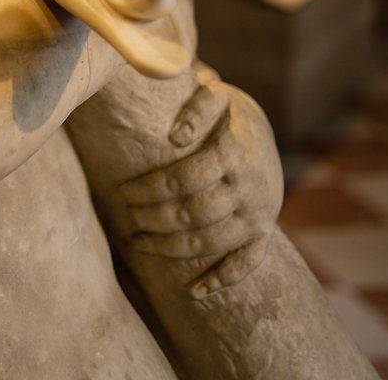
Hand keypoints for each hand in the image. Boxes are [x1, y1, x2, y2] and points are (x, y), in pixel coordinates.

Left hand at [117, 68, 282, 298]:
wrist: (263, 129)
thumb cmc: (226, 112)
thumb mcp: (215, 95)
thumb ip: (196, 109)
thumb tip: (175, 137)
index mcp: (235, 153)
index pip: (184, 179)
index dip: (149, 188)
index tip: (122, 191)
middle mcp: (250, 188)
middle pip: (193, 214)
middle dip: (153, 219)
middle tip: (126, 217)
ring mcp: (259, 214)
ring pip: (212, 242)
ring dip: (171, 248)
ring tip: (137, 243)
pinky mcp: (265, 232)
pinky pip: (247, 264)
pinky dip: (222, 280)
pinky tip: (192, 292)